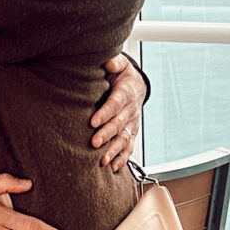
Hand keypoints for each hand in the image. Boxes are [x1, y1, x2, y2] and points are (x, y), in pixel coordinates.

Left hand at [90, 50, 143, 171]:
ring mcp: (132, 123)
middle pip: (119, 124)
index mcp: (126, 93)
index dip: (105, 113)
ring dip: (114, 150)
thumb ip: (114, 63)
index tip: (93, 121)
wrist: (137, 85)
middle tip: (94, 143)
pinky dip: (123, 158)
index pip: (115, 104)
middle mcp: (131, 110)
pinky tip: (113, 167)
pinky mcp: (131, 132)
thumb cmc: (122, 75)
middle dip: (107, 134)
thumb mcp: (120, 64)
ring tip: (103, 160)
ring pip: (124, 139)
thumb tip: (108, 63)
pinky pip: (129, 147)